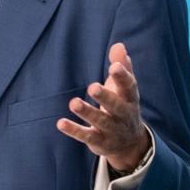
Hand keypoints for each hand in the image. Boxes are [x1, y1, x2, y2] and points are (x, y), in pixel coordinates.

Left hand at [56, 42, 150, 173]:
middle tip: (92, 86)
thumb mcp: (124, 88)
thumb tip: (118, 45)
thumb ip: (122, 67)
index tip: (114, 66)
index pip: (129, 87)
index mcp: (130, 99)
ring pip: (100, 121)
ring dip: (87, 112)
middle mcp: (123, 115)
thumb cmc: (123, 106)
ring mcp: (111, 130)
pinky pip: (86, 136)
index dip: (122, 77)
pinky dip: (74, 130)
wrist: (129, 143)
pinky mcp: (98, 141)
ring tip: (74, 102)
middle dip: (105, 97)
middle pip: (116, 106)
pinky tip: (60, 123)